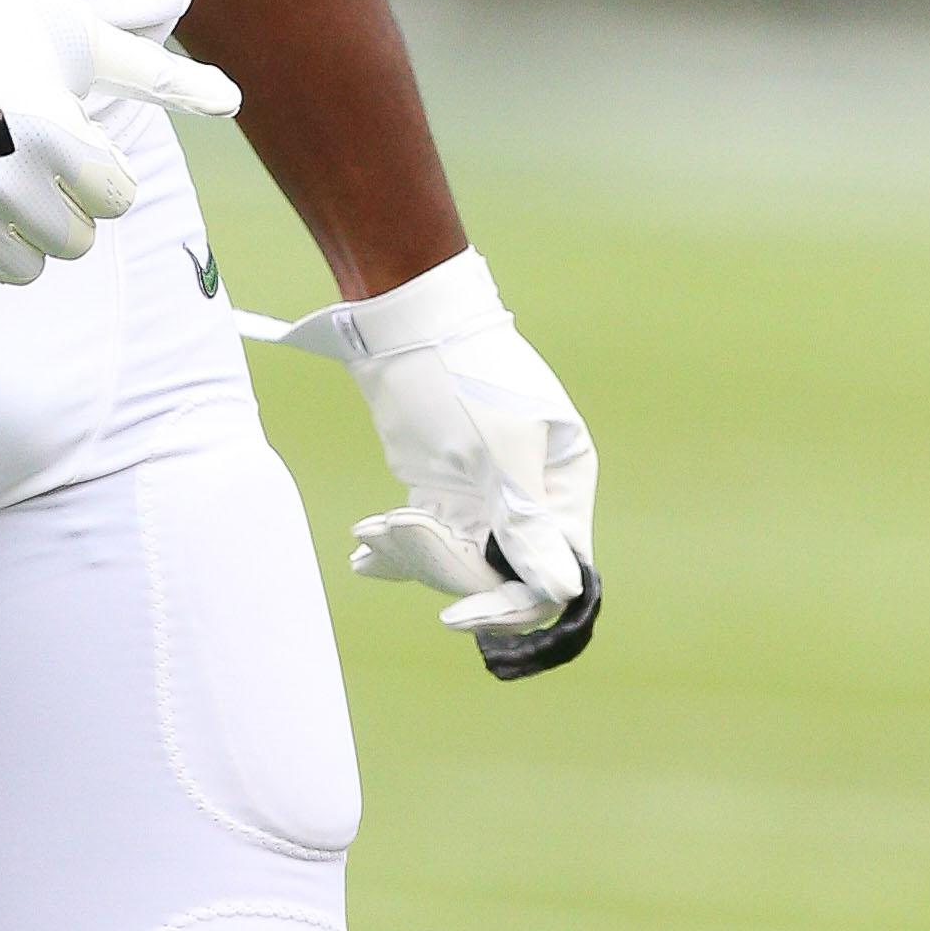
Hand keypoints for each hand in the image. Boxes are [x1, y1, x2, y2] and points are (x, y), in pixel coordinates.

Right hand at [0, 0, 239, 303]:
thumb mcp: (68, 31)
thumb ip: (153, 75)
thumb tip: (233, 100)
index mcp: (50, 136)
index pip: (115, 197)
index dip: (92, 161)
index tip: (54, 128)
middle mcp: (1, 187)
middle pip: (72, 244)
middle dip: (55, 202)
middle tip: (14, 151)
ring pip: (19, 272)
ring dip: (9, 233)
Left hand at [241, 247, 600, 678]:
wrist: (403, 315)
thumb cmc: (460, 370)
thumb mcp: (497, 448)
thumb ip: (526, 522)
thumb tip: (565, 592)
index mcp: (563, 480)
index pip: (550, 571)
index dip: (508, 602)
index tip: (458, 615)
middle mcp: (531, 493)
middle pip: (501, 571)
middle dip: (446, 567)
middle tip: (397, 536)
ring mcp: (484, 491)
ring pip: (459, 558)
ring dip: (413, 555)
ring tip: (369, 539)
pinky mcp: (443, 484)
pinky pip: (430, 535)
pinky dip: (398, 548)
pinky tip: (364, 558)